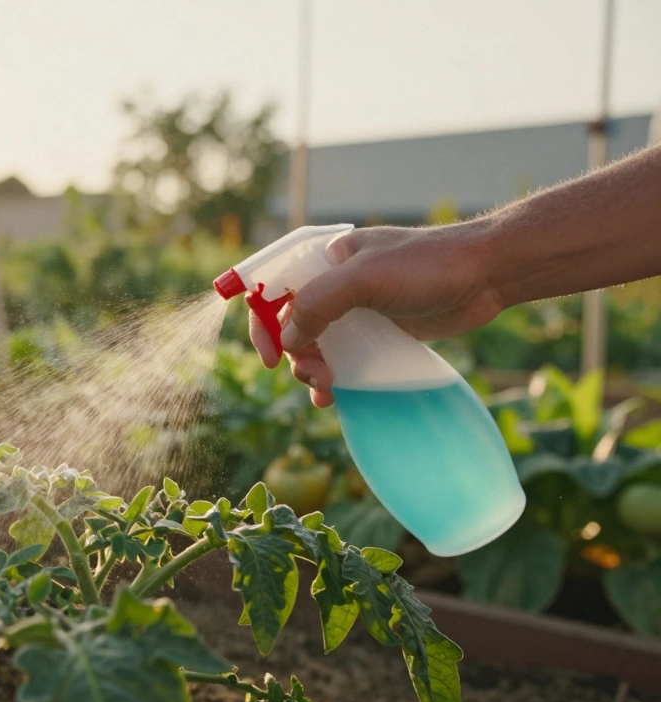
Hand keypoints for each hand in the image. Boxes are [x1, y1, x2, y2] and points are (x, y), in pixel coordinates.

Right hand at [249, 222, 503, 407]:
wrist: (486, 274)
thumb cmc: (427, 264)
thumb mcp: (364, 278)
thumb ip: (319, 303)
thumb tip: (288, 339)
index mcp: (323, 259)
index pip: (273, 288)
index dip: (263, 322)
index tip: (270, 356)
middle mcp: (335, 283)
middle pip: (292, 324)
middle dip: (295, 355)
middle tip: (317, 376)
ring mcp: (357, 309)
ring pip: (316, 345)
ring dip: (312, 370)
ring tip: (327, 389)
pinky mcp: (379, 331)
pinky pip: (344, 357)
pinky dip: (335, 377)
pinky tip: (337, 395)